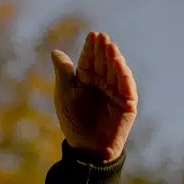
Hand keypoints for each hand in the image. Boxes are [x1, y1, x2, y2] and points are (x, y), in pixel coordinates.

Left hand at [50, 32, 137, 163]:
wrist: (87, 148)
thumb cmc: (74, 122)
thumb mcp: (65, 95)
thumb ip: (64, 73)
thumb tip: (56, 51)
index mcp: (87, 80)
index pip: (90, 60)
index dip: (91, 49)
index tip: (92, 35)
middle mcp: (103, 83)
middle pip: (103, 62)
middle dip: (102, 50)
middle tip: (101, 37)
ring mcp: (116, 91)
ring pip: (116, 71)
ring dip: (114, 58)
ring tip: (110, 46)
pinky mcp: (128, 102)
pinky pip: (126, 85)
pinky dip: (123, 73)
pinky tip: (118, 63)